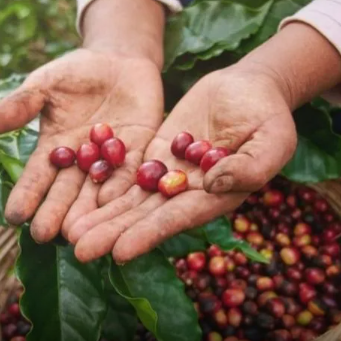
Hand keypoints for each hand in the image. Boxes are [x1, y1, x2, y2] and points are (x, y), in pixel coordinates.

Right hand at [0, 48, 164, 241]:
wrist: (120, 59)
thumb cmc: (75, 72)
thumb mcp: (44, 85)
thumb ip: (19, 105)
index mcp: (53, 149)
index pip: (37, 177)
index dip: (26, 195)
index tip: (13, 216)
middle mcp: (80, 163)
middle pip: (66, 193)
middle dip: (55, 213)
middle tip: (45, 236)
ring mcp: (110, 161)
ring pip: (97, 192)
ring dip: (88, 213)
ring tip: (78, 233)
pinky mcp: (140, 153)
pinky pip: (131, 173)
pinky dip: (122, 188)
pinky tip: (112, 203)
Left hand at [66, 23, 340, 262]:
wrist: (251, 88)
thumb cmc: (270, 116)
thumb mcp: (272, 139)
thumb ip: (249, 166)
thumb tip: (210, 184)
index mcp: (217, 197)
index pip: (177, 219)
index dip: (148, 235)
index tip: (119, 251)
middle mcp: (188, 193)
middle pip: (144, 217)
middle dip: (112, 233)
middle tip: (79, 250)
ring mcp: (169, 175)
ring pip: (130, 199)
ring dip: (101, 216)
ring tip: (69, 234)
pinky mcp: (155, 154)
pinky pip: (127, 172)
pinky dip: (104, 185)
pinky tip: (77, 198)